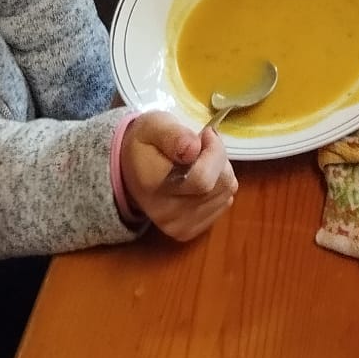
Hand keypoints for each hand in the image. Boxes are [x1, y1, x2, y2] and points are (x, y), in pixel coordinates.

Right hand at [120, 111, 237, 239]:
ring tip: (200, 161)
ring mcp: (178, 227)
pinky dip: (219, 186)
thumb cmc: (146, 143)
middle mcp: (166, 214)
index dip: (213, 151)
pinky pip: (224, 204)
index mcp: (153, 185)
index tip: (204, 134)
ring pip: (226, 193)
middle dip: (218, 158)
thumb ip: (174, 134)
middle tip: (202, 147)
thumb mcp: (154, 126)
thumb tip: (193, 149)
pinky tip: (201, 178)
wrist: (131, 170)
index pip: (203, 178)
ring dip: (220, 171)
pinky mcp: (189, 231)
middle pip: (220, 185)